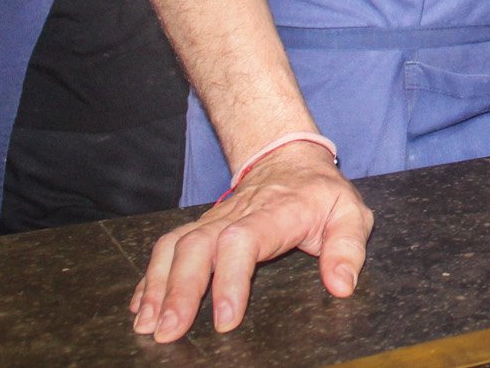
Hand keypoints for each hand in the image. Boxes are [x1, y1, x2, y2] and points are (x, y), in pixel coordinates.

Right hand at [130, 142, 371, 342]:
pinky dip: (149, 277)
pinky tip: (139, 306)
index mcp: (276, 212)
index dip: (230, 279)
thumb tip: (342, 284)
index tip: (225, 320)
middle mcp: (236, 214)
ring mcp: (214, 219)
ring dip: (157, 285)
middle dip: (179, 291)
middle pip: (198, 246)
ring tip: (146, 324)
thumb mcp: (349, 212)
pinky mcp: (201, 227)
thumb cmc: (321, 193)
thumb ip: (348, 248)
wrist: (290, 156)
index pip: (244, 240)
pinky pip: (168, 247)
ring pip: (176, 246)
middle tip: (169, 331)